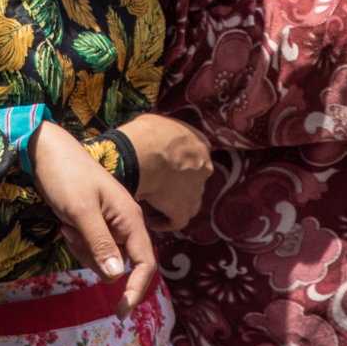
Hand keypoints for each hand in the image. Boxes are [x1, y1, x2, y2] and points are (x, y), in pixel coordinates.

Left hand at [30, 120, 157, 317]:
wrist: (49, 153)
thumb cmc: (67, 176)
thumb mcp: (81, 210)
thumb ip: (100, 243)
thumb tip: (116, 277)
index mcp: (131, 219)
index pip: (145, 263)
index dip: (137, 289)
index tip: (121, 311)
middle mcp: (126, 224)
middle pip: (120, 265)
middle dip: (94, 260)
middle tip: (73, 235)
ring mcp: (112, 225)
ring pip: (104, 260)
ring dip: (84, 252)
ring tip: (68, 226)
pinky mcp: (97, 226)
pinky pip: (92, 250)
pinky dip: (78, 245)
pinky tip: (67, 225)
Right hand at [115, 113, 212, 230]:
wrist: (142, 153)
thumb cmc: (146, 134)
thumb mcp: (159, 123)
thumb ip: (166, 135)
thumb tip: (156, 139)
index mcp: (201, 145)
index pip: (195, 157)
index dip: (178, 164)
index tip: (163, 168)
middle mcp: (204, 167)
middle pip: (192, 180)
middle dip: (176, 185)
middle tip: (156, 186)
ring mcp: (196, 191)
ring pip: (188, 202)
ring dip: (172, 205)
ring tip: (151, 204)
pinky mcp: (183, 209)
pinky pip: (177, 221)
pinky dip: (166, 222)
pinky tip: (152, 221)